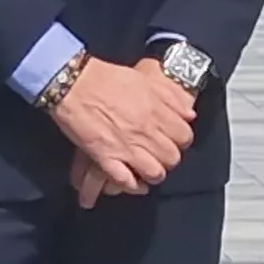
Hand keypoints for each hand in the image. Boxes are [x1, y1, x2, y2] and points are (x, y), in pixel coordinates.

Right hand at [51, 59, 193, 196]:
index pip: (184, 137)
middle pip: (172, 158)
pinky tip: (132, 180)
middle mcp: (146, 132)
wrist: (74, 83)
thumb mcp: (145, 80)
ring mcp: (126, 147)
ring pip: (154, 173)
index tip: (173, 138)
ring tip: (147, 168)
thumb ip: (170, 97)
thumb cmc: (107, 78)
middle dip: (168, 158)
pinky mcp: (105, 157)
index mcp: (157, 112)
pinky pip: (126, 181)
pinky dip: (131, 184)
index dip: (180, 139)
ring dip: (152, 173)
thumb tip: (189, 114)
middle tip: (159, 153)